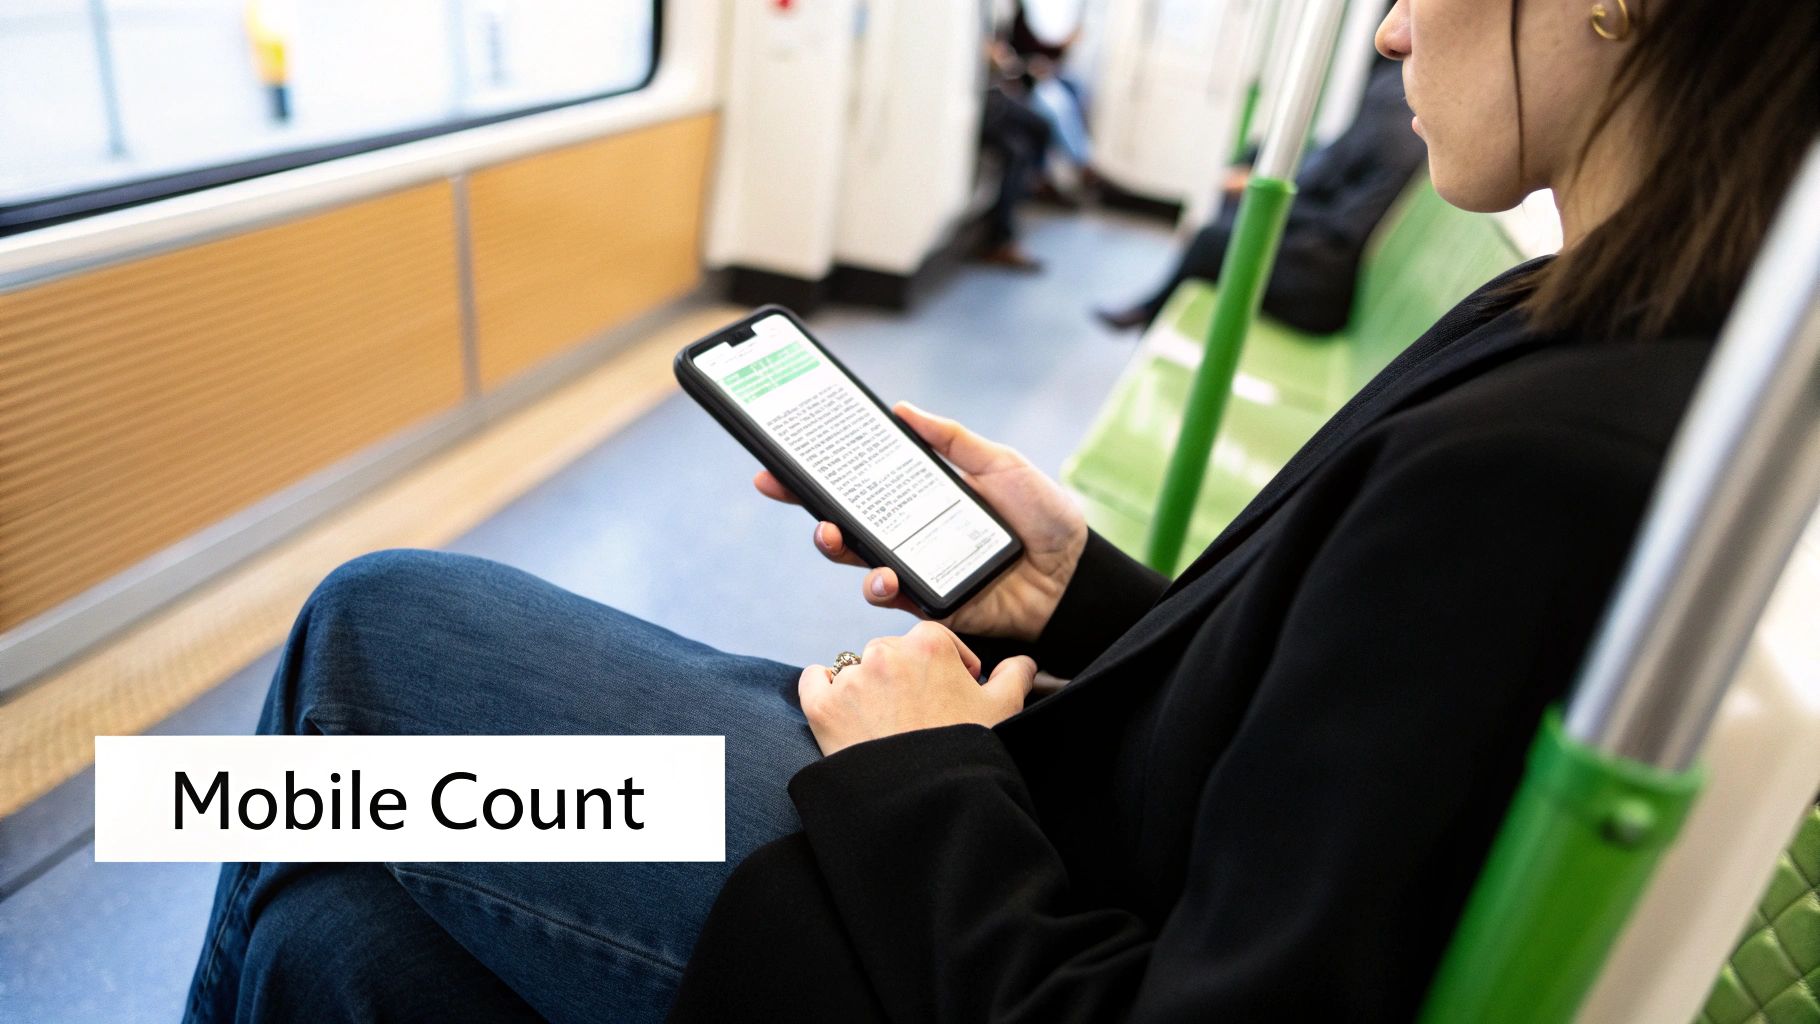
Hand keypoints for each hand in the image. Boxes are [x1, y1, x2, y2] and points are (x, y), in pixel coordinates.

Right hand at [754, 401, 1087, 641]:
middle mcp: (911, 533)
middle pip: (846, 520)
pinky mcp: (931, 604)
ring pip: (858, 561)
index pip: (860, 483)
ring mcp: (917, 569)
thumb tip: (900, 409)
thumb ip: (952, 439)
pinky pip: (893, 597)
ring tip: (833, 535)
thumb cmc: (1044, 517)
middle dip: (808, 504)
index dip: (819, 474)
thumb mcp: (999, 463)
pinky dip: (881, 586)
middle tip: (783, 488)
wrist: (1076, 574)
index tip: (782, 458)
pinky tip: (883, 575)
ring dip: (836, 547)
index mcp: (922, 498)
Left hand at [799, 622, 1036, 755]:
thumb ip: (1014, 677)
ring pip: (856, 668)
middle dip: (904, 677)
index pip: (933, 640)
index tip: (951, 690)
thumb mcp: (1003, 710)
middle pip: (892, 653)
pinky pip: (815, 681)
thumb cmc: (966, 753)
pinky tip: (843, 710)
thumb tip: (1025, 663)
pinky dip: (824, 689)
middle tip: (918, 714)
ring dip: (868, 687)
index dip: (946, 666)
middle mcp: (886, 652)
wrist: (927, 801)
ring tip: (885, 725)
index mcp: (929, 644)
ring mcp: (852, 679)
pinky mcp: (823, 707)